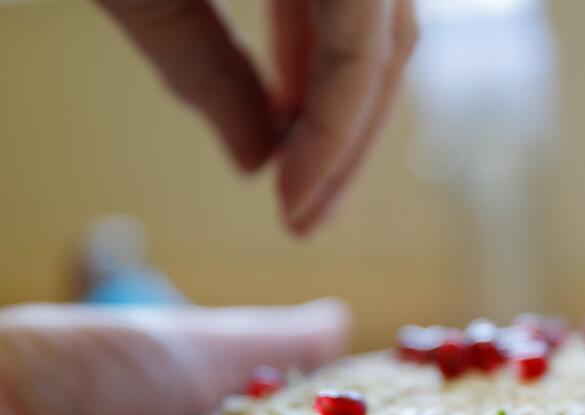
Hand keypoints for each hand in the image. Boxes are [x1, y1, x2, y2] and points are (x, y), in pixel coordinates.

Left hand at [96, 0, 418, 234]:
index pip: (366, 47)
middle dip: (348, 138)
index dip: (335, 137)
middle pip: (387, 41)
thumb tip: (256, 159)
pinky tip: (284, 107)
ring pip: (368, 23)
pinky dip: (311, 48)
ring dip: (332, 101)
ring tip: (293, 178)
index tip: (292, 210)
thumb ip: (196, 58)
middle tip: (307, 220)